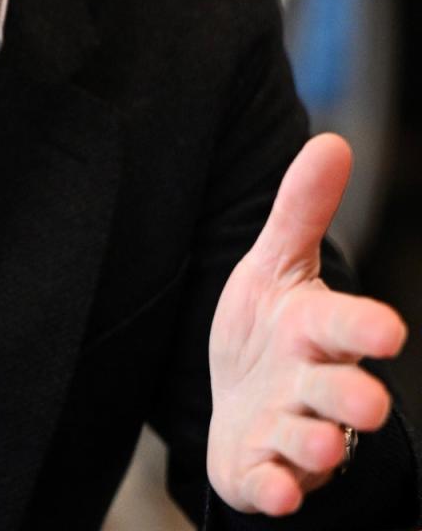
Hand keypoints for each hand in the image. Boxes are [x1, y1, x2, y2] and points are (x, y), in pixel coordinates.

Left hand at [207, 133, 407, 515]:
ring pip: (309, 441)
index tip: (390, 330)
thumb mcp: (277, 265)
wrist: (239, 399)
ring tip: (315, 440)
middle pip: (339, 391)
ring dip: (313, 443)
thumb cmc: (271, 330)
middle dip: (354, 396)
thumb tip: (332, 140)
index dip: (364, 328)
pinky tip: (275, 490)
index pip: (344, 325)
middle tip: (372, 402)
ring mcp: (288, 430)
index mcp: (316, 331)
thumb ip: (302, 210)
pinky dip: (272, 489)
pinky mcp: (261, 469)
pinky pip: (269, 485)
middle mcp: (311, 384)